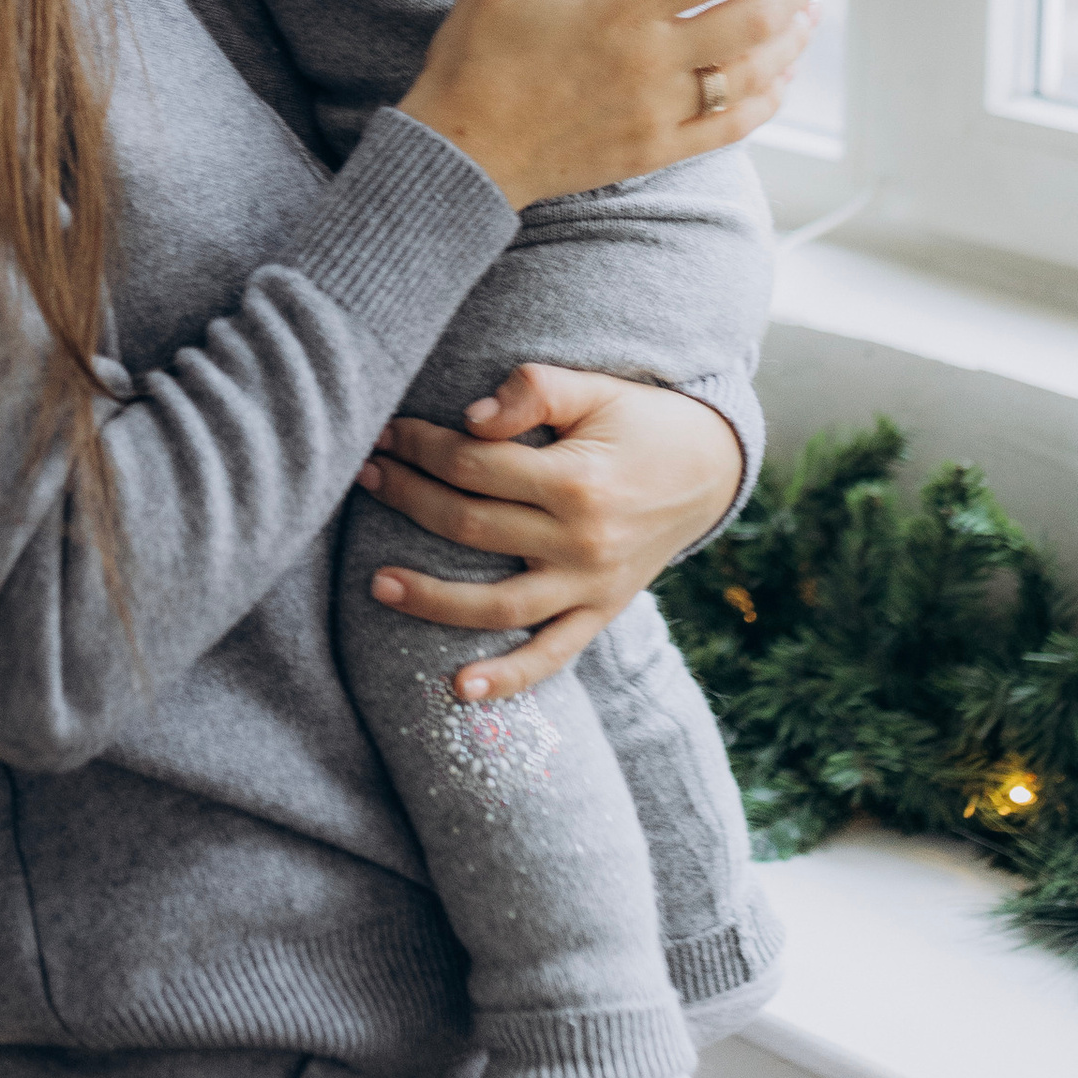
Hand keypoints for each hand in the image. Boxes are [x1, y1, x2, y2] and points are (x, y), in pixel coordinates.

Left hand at [356, 367, 743, 701]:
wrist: (713, 468)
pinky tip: (459, 688)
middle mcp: (582, 541)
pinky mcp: (601, 612)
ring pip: (498, 605)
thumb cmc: (642, 420)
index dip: (421, 447)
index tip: (386, 432)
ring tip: (375, 582)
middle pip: (471, 527)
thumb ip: (534, 390)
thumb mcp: (596, 389)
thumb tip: (469, 419)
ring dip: (432, 599)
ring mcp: (591, 585)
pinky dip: (509, 677)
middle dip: (409, 499)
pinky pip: (552, 655)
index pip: (475, 465)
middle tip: (364, 476)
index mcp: (577, 480)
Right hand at [399, 0, 835, 209]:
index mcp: (621, 8)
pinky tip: (780, 71)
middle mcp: (652, 62)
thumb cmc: (477, 57)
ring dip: (793, 33)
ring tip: (809, 4)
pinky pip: (735, 123)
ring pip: (756, 70)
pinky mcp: (658, 150)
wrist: (459, 156)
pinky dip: (770, 94)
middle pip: (759, 17)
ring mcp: (660, 111)